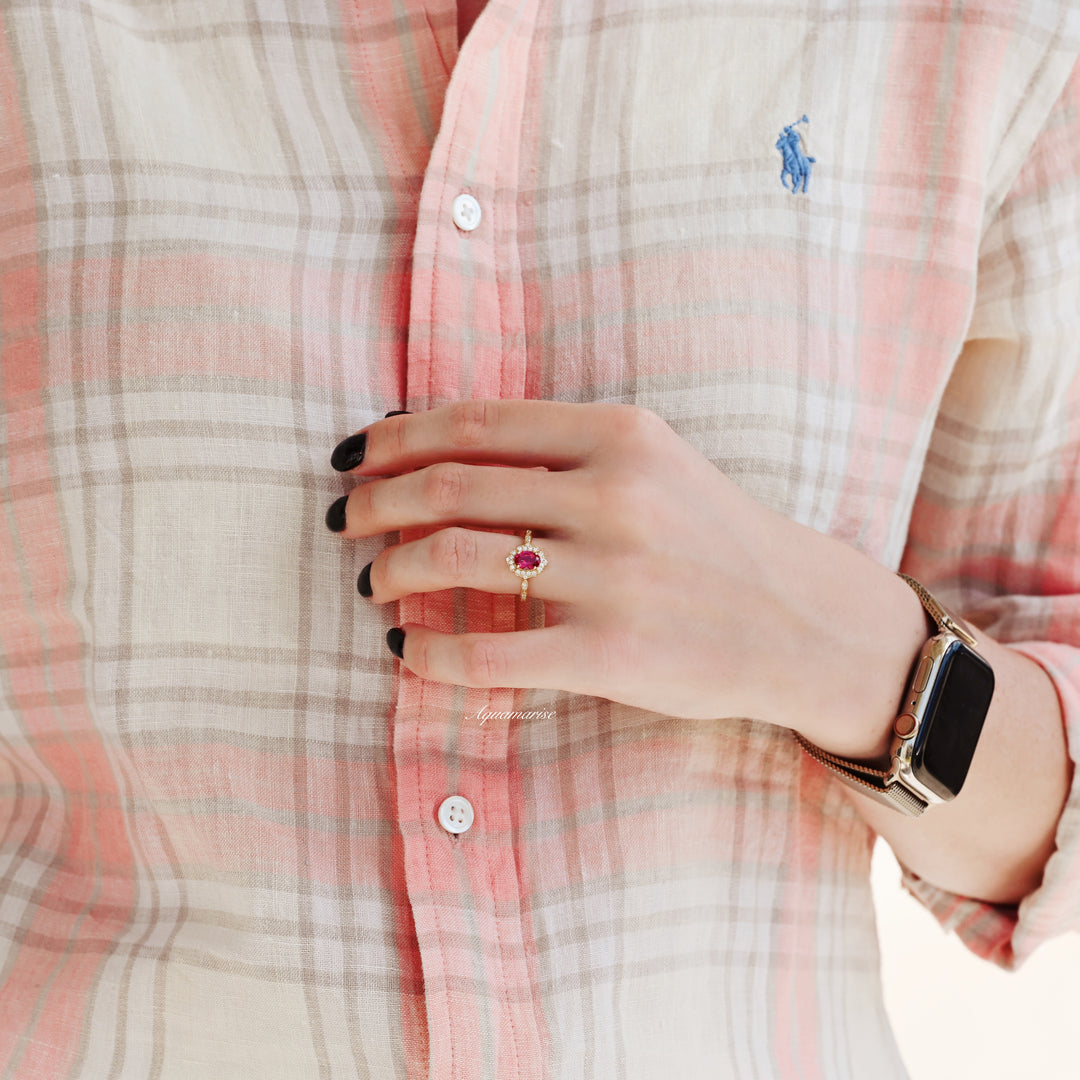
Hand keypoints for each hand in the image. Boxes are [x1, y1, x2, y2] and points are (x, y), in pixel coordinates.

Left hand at [326, 399, 925, 741]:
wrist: (801, 621)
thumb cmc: (714, 537)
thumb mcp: (655, 463)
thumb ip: (563, 450)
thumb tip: (443, 458)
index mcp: (621, 434)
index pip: (473, 424)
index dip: (394, 438)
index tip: (352, 455)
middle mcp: (614, 496)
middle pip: (451, 487)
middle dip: (375, 504)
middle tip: (343, 522)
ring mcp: (614, 576)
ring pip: (455, 561)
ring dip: (391, 571)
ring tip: (371, 584)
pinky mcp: (613, 656)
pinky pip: (488, 653)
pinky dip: (430, 653)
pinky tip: (406, 651)